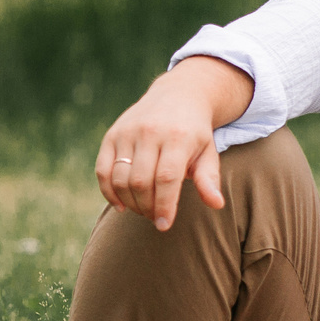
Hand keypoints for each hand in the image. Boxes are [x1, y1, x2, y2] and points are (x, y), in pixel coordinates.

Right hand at [95, 56, 252, 229]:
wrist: (178, 95)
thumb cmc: (196, 132)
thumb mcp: (209, 152)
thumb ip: (209, 179)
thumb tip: (217, 205)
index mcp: (178, 138)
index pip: (167, 179)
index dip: (164, 205)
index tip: (165, 225)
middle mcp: (150, 133)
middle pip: (141, 182)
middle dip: (147, 207)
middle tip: (156, 217)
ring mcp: (128, 133)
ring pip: (120, 179)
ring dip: (130, 202)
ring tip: (144, 210)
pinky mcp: (111, 135)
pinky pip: (103, 170)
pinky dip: (109, 192)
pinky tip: (121, 205)